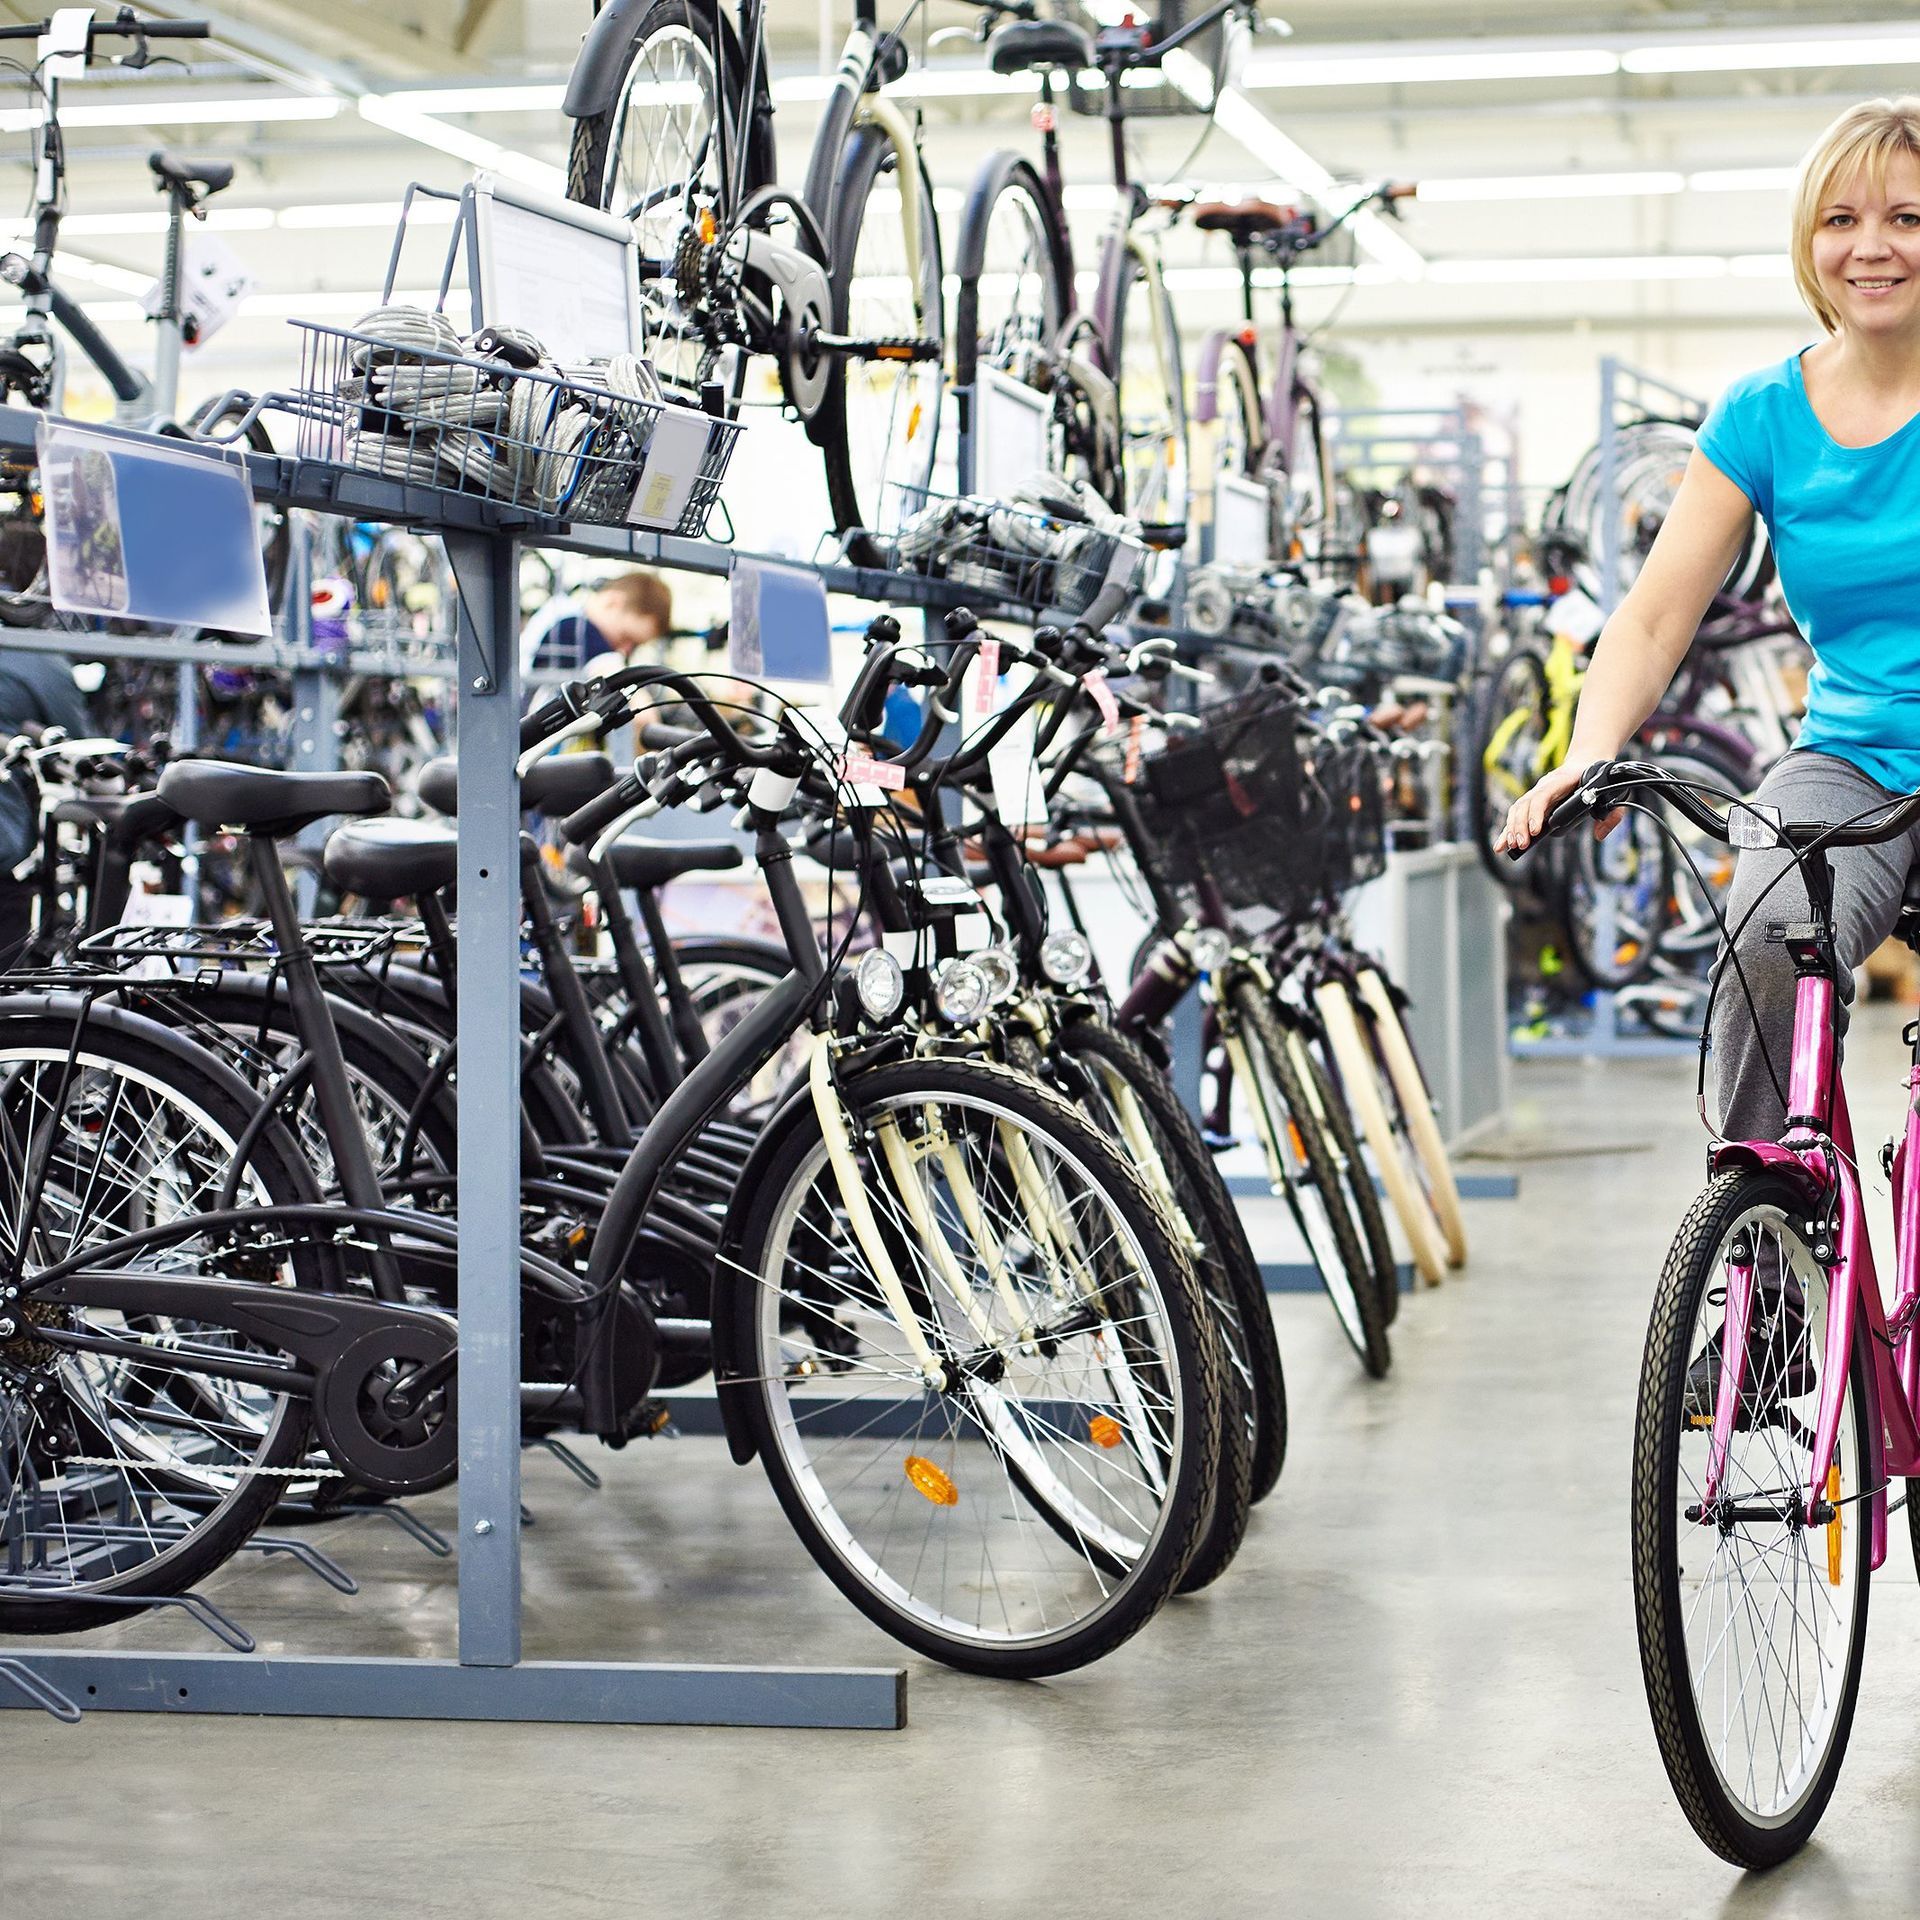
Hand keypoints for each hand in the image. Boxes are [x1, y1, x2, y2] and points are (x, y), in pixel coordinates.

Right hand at [1492, 755, 1620, 853]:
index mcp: (1562, 781)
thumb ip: (1612, 815)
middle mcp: (1544, 786)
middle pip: (1525, 804)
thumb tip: (1599, 835)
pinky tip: (1501, 844)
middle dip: (1520, 826)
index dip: (1536, 813)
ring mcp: (1536, 792)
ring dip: (1511, 828)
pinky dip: (1507, 829)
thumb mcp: (1612, 795)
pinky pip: (1516, 814)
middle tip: (1522, 845)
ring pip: (1517, 809)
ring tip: (1512, 846)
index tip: (1535, 830)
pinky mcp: (1532, 801)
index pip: (1543, 796)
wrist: (1587, 760)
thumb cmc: (1598, 780)